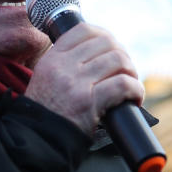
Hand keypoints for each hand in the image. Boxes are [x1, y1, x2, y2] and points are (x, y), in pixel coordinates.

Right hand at [24, 22, 144, 136]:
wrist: (37, 142)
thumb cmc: (45, 116)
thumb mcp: (45, 81)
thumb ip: (64, 66)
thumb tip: (95, 56)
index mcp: (52, 59)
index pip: (84, 30)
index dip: (105, 35)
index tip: (113, 48)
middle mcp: (63, 67)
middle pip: (106, 43)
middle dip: (123, 55)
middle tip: (126, 71)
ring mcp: (76, 83)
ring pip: (117, 60)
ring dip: (131, 72)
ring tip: (131, 86)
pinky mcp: (88, 102)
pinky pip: (122, 85)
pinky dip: (135, 90)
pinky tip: (135, 99)